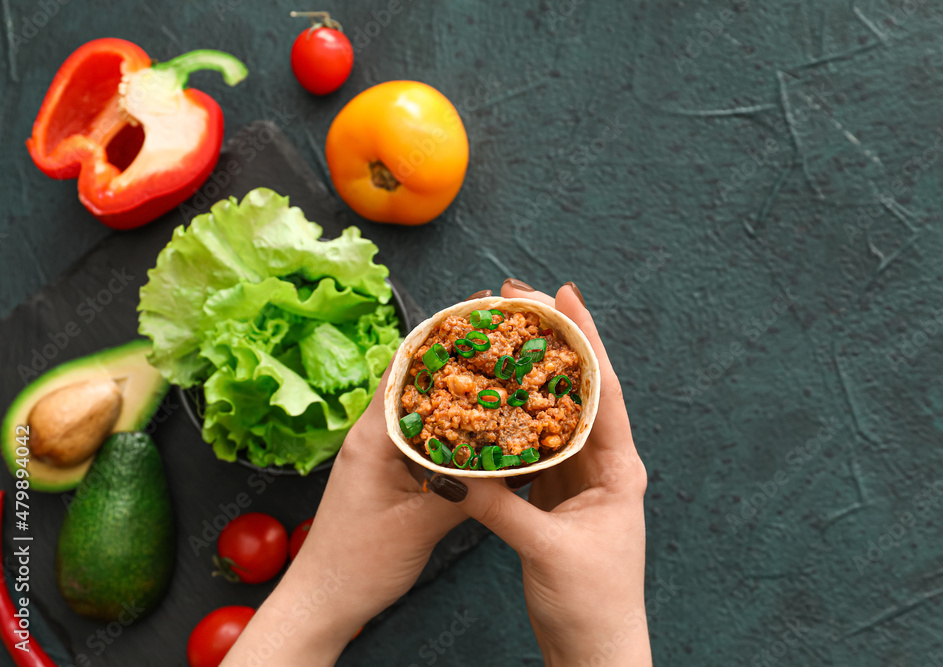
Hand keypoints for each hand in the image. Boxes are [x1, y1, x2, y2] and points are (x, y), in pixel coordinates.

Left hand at [221, 292, 493, 665]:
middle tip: (503, 332)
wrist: (324, 601)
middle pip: (419, 377)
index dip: (445, 331)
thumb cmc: (359, 563)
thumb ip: (470, 490)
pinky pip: (426, 436)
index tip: (479, 305)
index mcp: (374, 434)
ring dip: (457, 387)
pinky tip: (483, 428)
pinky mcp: (388, 472)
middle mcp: (374, 434)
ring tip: (501, 370)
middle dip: (459, 352)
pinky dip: (453, 425)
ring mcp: (379, 452)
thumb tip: (518, 463)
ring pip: (425, 406)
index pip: (409, 363)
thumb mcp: (421, 524)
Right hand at [427, 280, 650, 666]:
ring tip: (502, 339)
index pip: (603, 389)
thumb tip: (459, 472)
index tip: (564, 296)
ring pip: (553, 416)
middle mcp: (603, 466)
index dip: (584, 339)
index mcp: (619, 469)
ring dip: (529, 379)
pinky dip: (512, 424)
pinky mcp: (556, 500)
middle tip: (520, 302)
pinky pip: (533, 449)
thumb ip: (504, 508)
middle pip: (577, 391)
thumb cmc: (592, 604)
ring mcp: (579, 481)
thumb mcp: (547, 551)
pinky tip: (491, 403)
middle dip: (552, 345)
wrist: (595, 652)